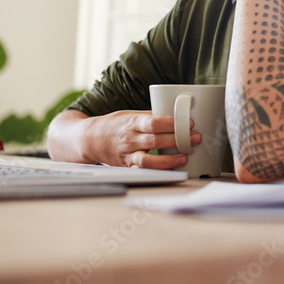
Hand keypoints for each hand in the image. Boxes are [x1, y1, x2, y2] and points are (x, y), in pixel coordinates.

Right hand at [73, 110, 200, 169]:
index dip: (172, 123)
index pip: (154, 122)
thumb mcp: (130, 114)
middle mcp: (129, 138)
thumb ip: (149, 116)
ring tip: (184, 158)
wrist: (88, 139)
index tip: (189, 122)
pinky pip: (143, 169)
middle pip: (155, 140)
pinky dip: (157, 170)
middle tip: (195, 138)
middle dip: (178, 139)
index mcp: (131, 122)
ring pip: (148, 159)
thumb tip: (173, 114)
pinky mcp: (127, 165)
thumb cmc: (113, 125)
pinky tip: (171, 168)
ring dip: (168, 159)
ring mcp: (127, 154)